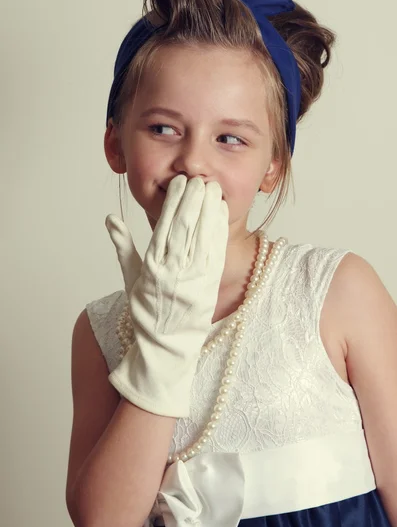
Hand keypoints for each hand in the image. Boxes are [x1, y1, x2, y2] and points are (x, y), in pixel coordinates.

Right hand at [106, 175, 228, 416]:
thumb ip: (122, 245)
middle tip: (198, 179)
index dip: (174, 203)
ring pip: (202, 236)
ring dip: (208, 209)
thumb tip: (111, 218)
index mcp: (151, 267)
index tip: (179, 183)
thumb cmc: (146, 312)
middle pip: (185, 227)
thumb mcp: (129, 278)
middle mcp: (173, 270)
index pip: (164, 227)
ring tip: (211, 188)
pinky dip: (218, 228)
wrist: (165, 348)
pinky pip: (216, 251)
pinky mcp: (209, 284)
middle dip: (193, 200)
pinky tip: (220, 211)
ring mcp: (193, 277)